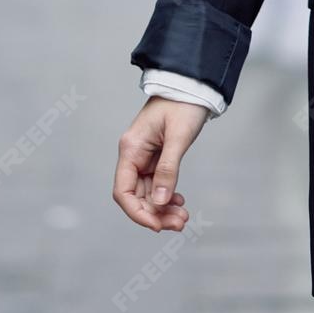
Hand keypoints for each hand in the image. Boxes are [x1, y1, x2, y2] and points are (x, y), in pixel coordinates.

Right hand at [113, 97, 207, 231]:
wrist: (191, 86)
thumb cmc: (183, 105)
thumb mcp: (178, 137)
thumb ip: (168, 169)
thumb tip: (160, 201)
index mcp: (131, 149)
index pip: (123, 191)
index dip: (137, 212)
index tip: (157, 226)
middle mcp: (133, 155)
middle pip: (135, 196)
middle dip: (155, 214)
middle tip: (180, 223)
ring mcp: (144, 157)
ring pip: (147, 193)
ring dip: (163, 208)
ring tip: (183, 217)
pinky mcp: (155, 157)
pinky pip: (156, 184)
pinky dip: (166, 196)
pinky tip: (179, 202)